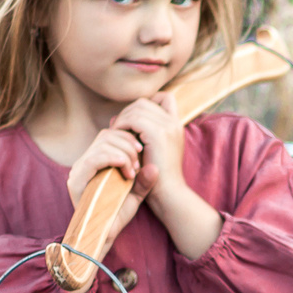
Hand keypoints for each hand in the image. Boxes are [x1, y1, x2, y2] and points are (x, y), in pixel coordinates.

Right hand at [65, 124, 149, 235]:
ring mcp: (78, 170)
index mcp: (96, 161)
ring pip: (101, 143)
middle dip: (127, 144)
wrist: (105, 236)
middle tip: (139, 163)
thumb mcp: (136, 194)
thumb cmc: (119, 215)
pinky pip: (93, 159)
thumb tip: (155, 167)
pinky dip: (113, 158)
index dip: (127, 137)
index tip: (142, 151)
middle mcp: (85, 162)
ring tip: (133, 171)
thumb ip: (144, 180)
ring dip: (124, 153)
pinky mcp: (76, 180)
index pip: (109, 135)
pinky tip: (127, 170)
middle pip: (105, 135)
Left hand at [119, 92, 221, 259]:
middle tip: (118, 128)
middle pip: (145, 102)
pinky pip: (134, 119)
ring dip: (123, 119)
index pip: (165, 98)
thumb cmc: (157, 178)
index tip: (133, 120)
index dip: (147, 103)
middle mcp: (175, 123)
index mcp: (176, 126)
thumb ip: (138, 133)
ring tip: (116, 133)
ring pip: (138, 108)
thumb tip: (115, 119)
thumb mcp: (149, 151)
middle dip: (128, 112)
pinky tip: (118, 137)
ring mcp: (168, 127)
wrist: (169, 195)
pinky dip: (123, 125)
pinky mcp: (158, 134)